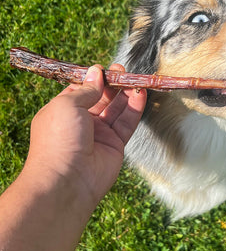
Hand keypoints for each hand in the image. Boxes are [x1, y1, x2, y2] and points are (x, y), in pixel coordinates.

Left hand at [23, 64, 146, 207]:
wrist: (67, 181)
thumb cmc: (58, 139)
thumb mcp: (68, 105)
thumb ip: (86, 89)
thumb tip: (96, 72)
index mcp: (64, 111)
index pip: (81, 90)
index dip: (94, 79)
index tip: (106, 69)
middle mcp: (82, 122)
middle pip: (101, 98)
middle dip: (112, 84)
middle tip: (123, 71)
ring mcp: (99, 133)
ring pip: (116, 109)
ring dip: (126, 93)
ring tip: (136, 79)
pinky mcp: (115, 144)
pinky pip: (126, 122)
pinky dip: (134, 108)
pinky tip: (141, 93)